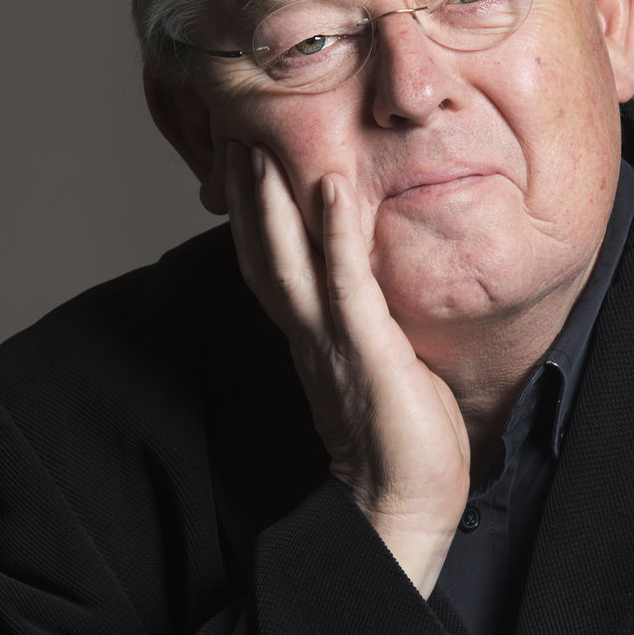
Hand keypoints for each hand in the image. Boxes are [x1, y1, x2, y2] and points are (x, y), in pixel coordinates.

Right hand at [226, 143, 470, 596]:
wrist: (405, 507)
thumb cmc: (406, 438)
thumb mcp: (382, 363)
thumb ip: (370, 323)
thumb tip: (378, 288)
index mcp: (310, 335)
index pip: (268, 261)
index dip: (249, 210)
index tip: (238, 155)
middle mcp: (307, 333)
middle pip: (259, 250)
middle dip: (242, 191)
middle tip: (228, 127)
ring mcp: (331, 340)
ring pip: (284, 258)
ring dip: (269, 198)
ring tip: (256, 140)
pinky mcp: (364, 349)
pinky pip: (344, 282)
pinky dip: (335, 232)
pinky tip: (331, 187)